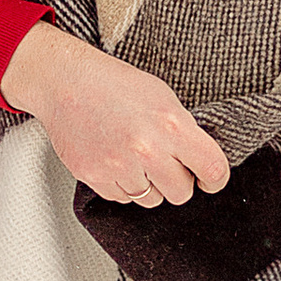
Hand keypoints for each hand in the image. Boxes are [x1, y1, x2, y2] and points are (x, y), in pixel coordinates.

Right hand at [1, 22, 231, 203]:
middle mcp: (148, 150)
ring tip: (135, 158)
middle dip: (177, 181)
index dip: (214, 180)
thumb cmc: (113, 84)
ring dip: (149, 185)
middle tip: (165, 163)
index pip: (213, 169)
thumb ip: (184, 131)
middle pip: (181, 193)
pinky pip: (122, 198)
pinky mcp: (95, 177)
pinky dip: (122, 185)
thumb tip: (199, 161)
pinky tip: (115, 160)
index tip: (208, 181)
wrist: (65, 81)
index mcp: (173, 125)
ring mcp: (119, 166)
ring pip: (151, 200)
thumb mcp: (163, 97)